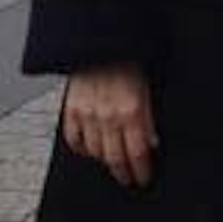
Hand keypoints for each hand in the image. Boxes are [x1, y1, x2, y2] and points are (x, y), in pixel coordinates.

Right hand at [60, 64, 156, 188]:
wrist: (99, 42)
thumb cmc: (127, 61)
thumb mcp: (148, 89)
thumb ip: (148, 118)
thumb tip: (152, 143)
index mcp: (132, 110)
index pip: (137, 153)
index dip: (141, 171)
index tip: (143, 179)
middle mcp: (109, 116)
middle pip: (115, 158)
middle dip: (124, 173)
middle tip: (129, 179)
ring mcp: (87, 114)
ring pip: (95, 152)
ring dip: (105, 161)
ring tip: (112, 163)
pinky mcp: (70, 109)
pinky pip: (73, 140)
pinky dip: (82, 149)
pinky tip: (90, 150)